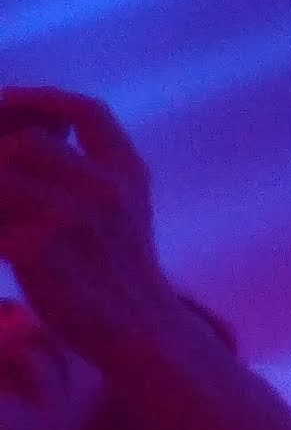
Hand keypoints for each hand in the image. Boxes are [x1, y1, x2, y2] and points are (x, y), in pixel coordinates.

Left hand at [0, 93, 172, 364]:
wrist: (139, 329)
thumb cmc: (121, 269)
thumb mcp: (126, 207)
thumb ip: (92, 170)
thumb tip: (29, 139)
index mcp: (128, 173)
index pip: (87, 113)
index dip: (43, 101)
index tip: (7, 100)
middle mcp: (104, 189)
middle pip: (25, 144)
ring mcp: (72, 219)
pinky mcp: (37, 250)